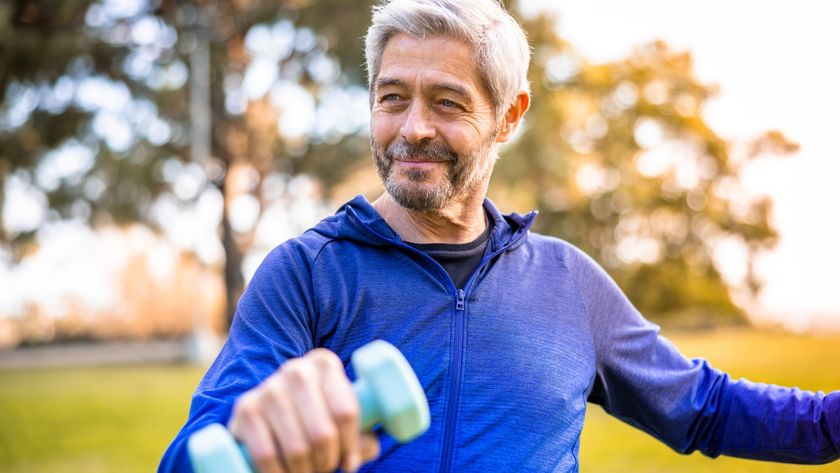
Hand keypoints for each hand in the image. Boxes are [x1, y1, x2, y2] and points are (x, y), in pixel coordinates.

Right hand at [228, 348, 380, 472]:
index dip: (350, 446)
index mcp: (325, 364)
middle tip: (326, 469)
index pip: (345, 412)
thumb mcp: (339, 418)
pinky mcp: (244, 409)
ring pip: (297, 448)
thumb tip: (368, 448)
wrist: (268, 411)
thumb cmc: (315, 416)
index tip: (349, 463)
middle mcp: (296, 370)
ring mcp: (268, 388)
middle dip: (327, 462)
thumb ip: (361, 433)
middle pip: (323, 433)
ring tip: (307, 472)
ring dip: (305, 471)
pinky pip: (266, 455)